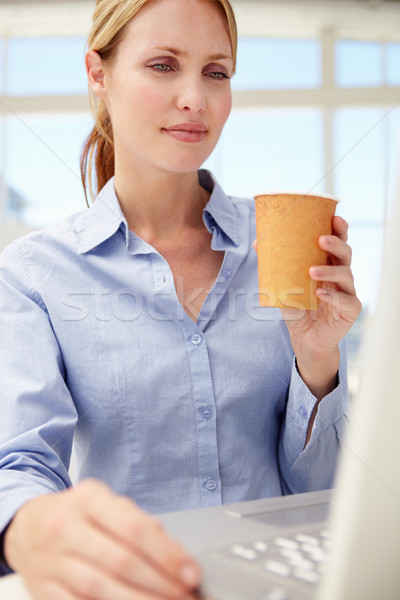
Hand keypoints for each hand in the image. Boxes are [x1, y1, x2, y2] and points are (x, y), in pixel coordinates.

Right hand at [4, 479, 200, 599]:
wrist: (27, 526)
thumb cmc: (76, 514)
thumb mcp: (106, 504)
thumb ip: (139, 525)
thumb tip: (177, 557)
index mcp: (89, 499)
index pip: (135, 528)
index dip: (167, 554)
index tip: (191, 573)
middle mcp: (67, 526)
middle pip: (121, 561)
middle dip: (159, 583)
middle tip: (184, 595)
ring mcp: (52, 560)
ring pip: (100, 588)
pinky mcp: (42, 589)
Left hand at [280, 216, 361, 397]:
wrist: (305, 339)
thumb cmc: (298, 308)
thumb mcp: (284, 285)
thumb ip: (275, 265)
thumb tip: (257, 242)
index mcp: (329, 264)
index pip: (338, 242)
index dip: (340, 229)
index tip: (334, 217)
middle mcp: (341, 276)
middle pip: (346, 254)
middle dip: (336, 244)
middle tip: (321, 239)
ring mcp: (348, 292)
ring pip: (347, 275)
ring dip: (330, 270)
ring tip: (312, 270)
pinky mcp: (350, 310)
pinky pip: (346, 300)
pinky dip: (333, 296)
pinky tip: (320, 293)